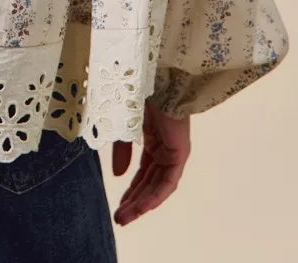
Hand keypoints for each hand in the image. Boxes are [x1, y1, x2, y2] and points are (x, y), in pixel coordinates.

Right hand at [111, 99, 190, 225]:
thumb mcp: (123, 127)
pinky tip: (144, 207)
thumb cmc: (137, 95)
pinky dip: (157, 195)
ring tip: (126, 217)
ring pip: (158, 186)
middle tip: (120, 218)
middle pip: (149, 183)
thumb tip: (118, 175)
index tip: (117, 206)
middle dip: (134, 202)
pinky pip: (169, 181)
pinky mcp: (180, 152)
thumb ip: (122, 151)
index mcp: (152, 141)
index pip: (142, 174)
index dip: (130, 191)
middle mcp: (164, 150)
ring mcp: (173, 152)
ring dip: (143, 203)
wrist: (154, 79)